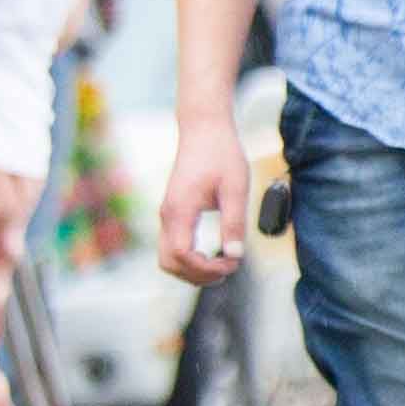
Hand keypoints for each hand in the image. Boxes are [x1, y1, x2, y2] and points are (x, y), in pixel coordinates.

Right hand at [162, 116, 251, 289]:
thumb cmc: (222, 155)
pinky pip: (173, 247)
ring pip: (168, 258)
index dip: (205, 267)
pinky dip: (190, 258)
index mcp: (180, 210)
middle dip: (197, 275)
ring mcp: (168, 215)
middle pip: (169, 262)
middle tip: (228, 268)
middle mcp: (168, 215)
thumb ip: (234, 222)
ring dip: (192, 269)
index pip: (181, 254)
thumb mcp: (236, 188)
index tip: (233, 262)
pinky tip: (214, 255)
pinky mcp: (173, 213)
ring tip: (223, 266)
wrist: (204, 131)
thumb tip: (235, 254)